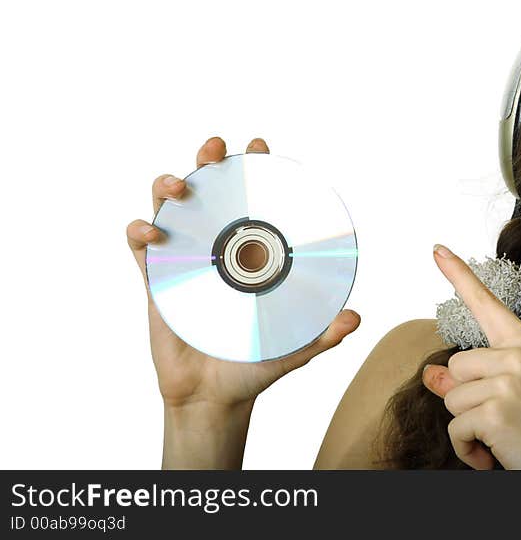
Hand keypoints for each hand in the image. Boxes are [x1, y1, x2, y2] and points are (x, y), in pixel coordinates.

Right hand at [126, 136, 360, 410]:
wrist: (214, 399)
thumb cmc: (255, 364)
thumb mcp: (295, 347)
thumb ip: (324, 334)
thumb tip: (355, 318)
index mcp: (250, 254)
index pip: (252, 201)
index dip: (254, 169)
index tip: (261, 148)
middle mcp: (216, 248)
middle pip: (207, 192)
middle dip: (209, 161)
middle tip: (215, 149)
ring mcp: (183, 261)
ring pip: (168, 209)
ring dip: (168, 187)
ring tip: (178, 185)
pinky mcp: (155, 283)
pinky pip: (141, 250)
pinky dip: (139, 232)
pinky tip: (150, 232)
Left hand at [422, 244, 520, 469]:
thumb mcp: (513, 398)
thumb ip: (471, 382)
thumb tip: (431, 374)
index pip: (486, 304)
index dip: (458, 275)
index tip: (437, 249)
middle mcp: (519, 354)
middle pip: (454, 366)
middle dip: (465, 401)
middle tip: (500, 421)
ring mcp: (509, 380)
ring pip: (450, 398)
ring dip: (466, 429)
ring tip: (501, 439)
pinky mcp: (497, 410)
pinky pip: (455, 429)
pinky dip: (467, 451)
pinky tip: (494, 456)